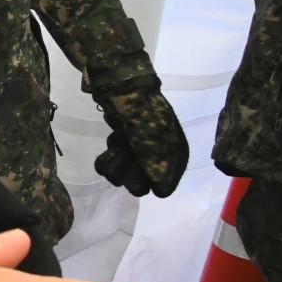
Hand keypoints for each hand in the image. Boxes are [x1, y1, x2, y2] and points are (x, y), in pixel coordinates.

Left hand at [94, 82, 189, 197]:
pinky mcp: (121, 151)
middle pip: (139, 186)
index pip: (164, 187)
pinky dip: (107, 158)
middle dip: (128, 173)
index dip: (149, 181)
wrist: (122, 90)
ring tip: (117, 145)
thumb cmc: (142, 110)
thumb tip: (161, 192)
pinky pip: (109, 168)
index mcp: (175, 156)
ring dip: (115, 164)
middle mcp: (158, 160)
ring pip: (121, 179)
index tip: (141, 167)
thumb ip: (154, 162)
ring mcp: (137, 156)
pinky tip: (112, 144)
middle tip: (128, 154)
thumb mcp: (150, 135)